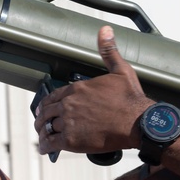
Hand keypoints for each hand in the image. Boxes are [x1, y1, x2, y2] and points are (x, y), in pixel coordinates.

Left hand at [35, 26, 154, 155]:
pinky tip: (45, 149)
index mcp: (78, 88)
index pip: (54, 95)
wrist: (139, 122)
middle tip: (41, 123)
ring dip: (43, 132)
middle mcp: (70, 104)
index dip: (47, 102)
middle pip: (47, 111)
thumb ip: (109, 51)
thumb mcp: (121, 70)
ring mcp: (69, 122)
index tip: (43, 107)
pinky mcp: (72, 140)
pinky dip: (45, 146)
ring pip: (47, 127)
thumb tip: (105, 31)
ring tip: (42, 137)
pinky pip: (51, 143)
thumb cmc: (131, 99)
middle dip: (42, 118)